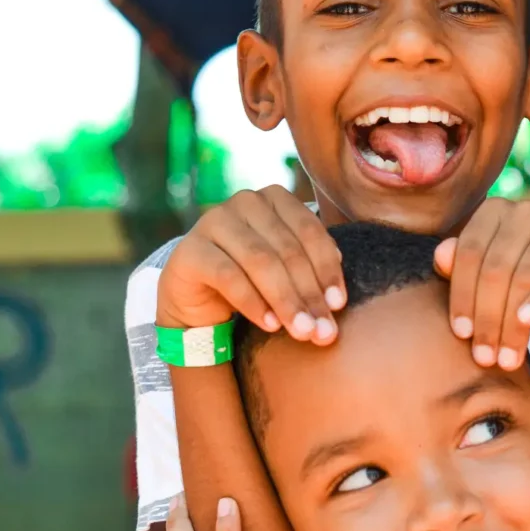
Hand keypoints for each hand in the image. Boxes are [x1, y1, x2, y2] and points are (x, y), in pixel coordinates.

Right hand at [156, 186, 345, 345]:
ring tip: (302, 332)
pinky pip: (228, 277)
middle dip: (309, 294)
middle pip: (287, 250)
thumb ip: (313, 273)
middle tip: (324, 331)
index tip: (338, 306)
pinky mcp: (191, 250)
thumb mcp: (287, 271)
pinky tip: (271, 326)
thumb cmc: (253, 279)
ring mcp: (214, 222)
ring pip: (260, 262)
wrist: (199, 295)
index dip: (327, 270)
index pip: (309, 232)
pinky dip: (253, 303)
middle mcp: (245, 202)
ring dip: (286, 301)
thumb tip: (335, 301)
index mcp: (275, 199)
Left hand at [434, 198, 529, 370]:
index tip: (461, 334)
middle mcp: (526, 211)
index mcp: (494, 211)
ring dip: (512, 324)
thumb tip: (441, 254)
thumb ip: (458, 267)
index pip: (470, 253)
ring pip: (525, 277)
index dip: (462, 296)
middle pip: (496, 269)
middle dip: (488, 319)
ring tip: (504, 358)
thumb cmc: (514, 290)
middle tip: (483, 356)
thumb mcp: (481, 281)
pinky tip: (528, 321)